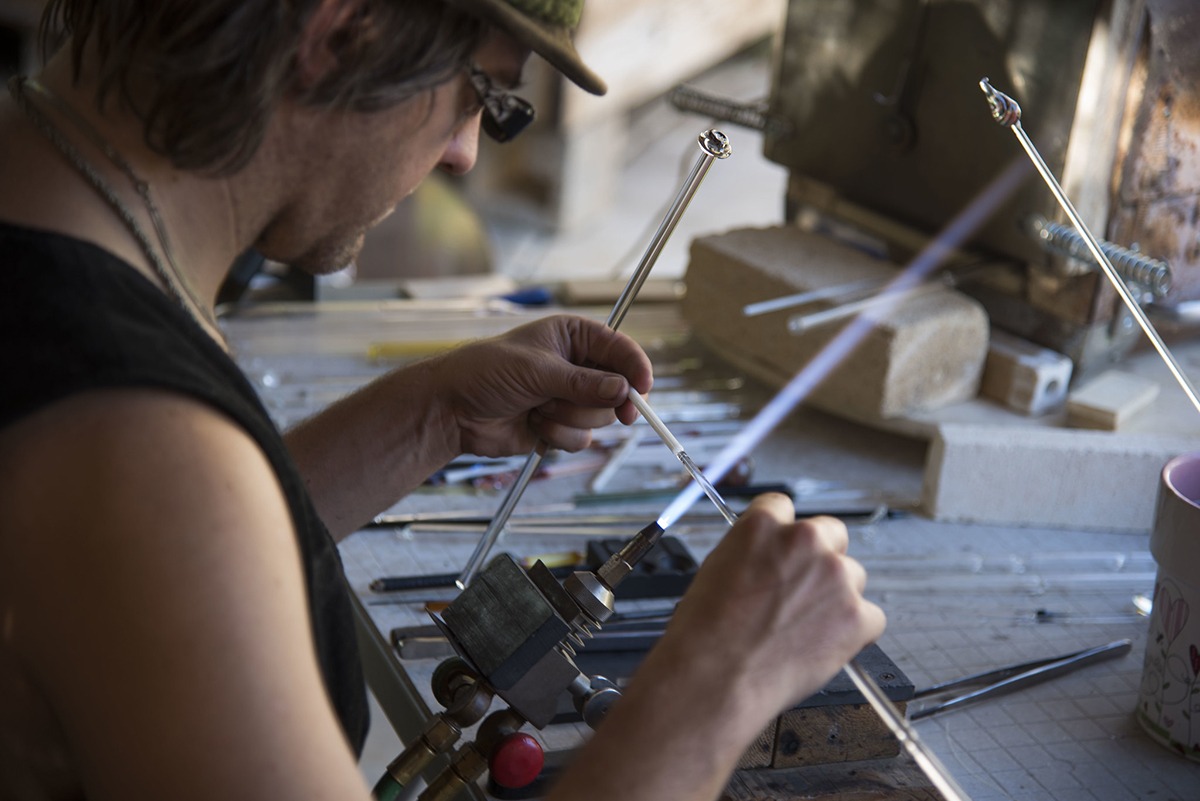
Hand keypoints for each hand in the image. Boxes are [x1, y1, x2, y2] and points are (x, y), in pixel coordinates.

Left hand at [428, 314, 652, 457]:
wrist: (453, 410)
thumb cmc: (486, 373)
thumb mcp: (537, 371)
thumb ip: (583, 383)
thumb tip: (623, 390)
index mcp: (573, 337)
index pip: (619, 349)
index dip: (636, 368)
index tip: (643, 388)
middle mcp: (577, 366)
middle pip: (618, 389)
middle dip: (601, 402)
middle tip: (615, 413)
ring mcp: (569, 398)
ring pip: (601, 417)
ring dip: (571, 418)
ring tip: (539, 409)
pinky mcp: (560, 426)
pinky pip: (582, 437)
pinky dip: (559, 435)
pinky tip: (534, 425)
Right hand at [654, 494, 885, 728]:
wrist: (717, 679)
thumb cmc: (706, 633)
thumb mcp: (717, 569)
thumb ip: (754, 553)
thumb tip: (770, 559)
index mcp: (764, 525)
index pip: (786, 508)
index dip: (785, 535)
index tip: (786, 551)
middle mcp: (805, 541)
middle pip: (831, 534)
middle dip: (821, 560)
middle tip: (801, 593)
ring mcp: (836, 577)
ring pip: (853, 577)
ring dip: (836, 598)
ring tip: (804, 629)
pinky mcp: (857, 616)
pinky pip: (871, 618)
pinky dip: (854, 633)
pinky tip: (823, 646)